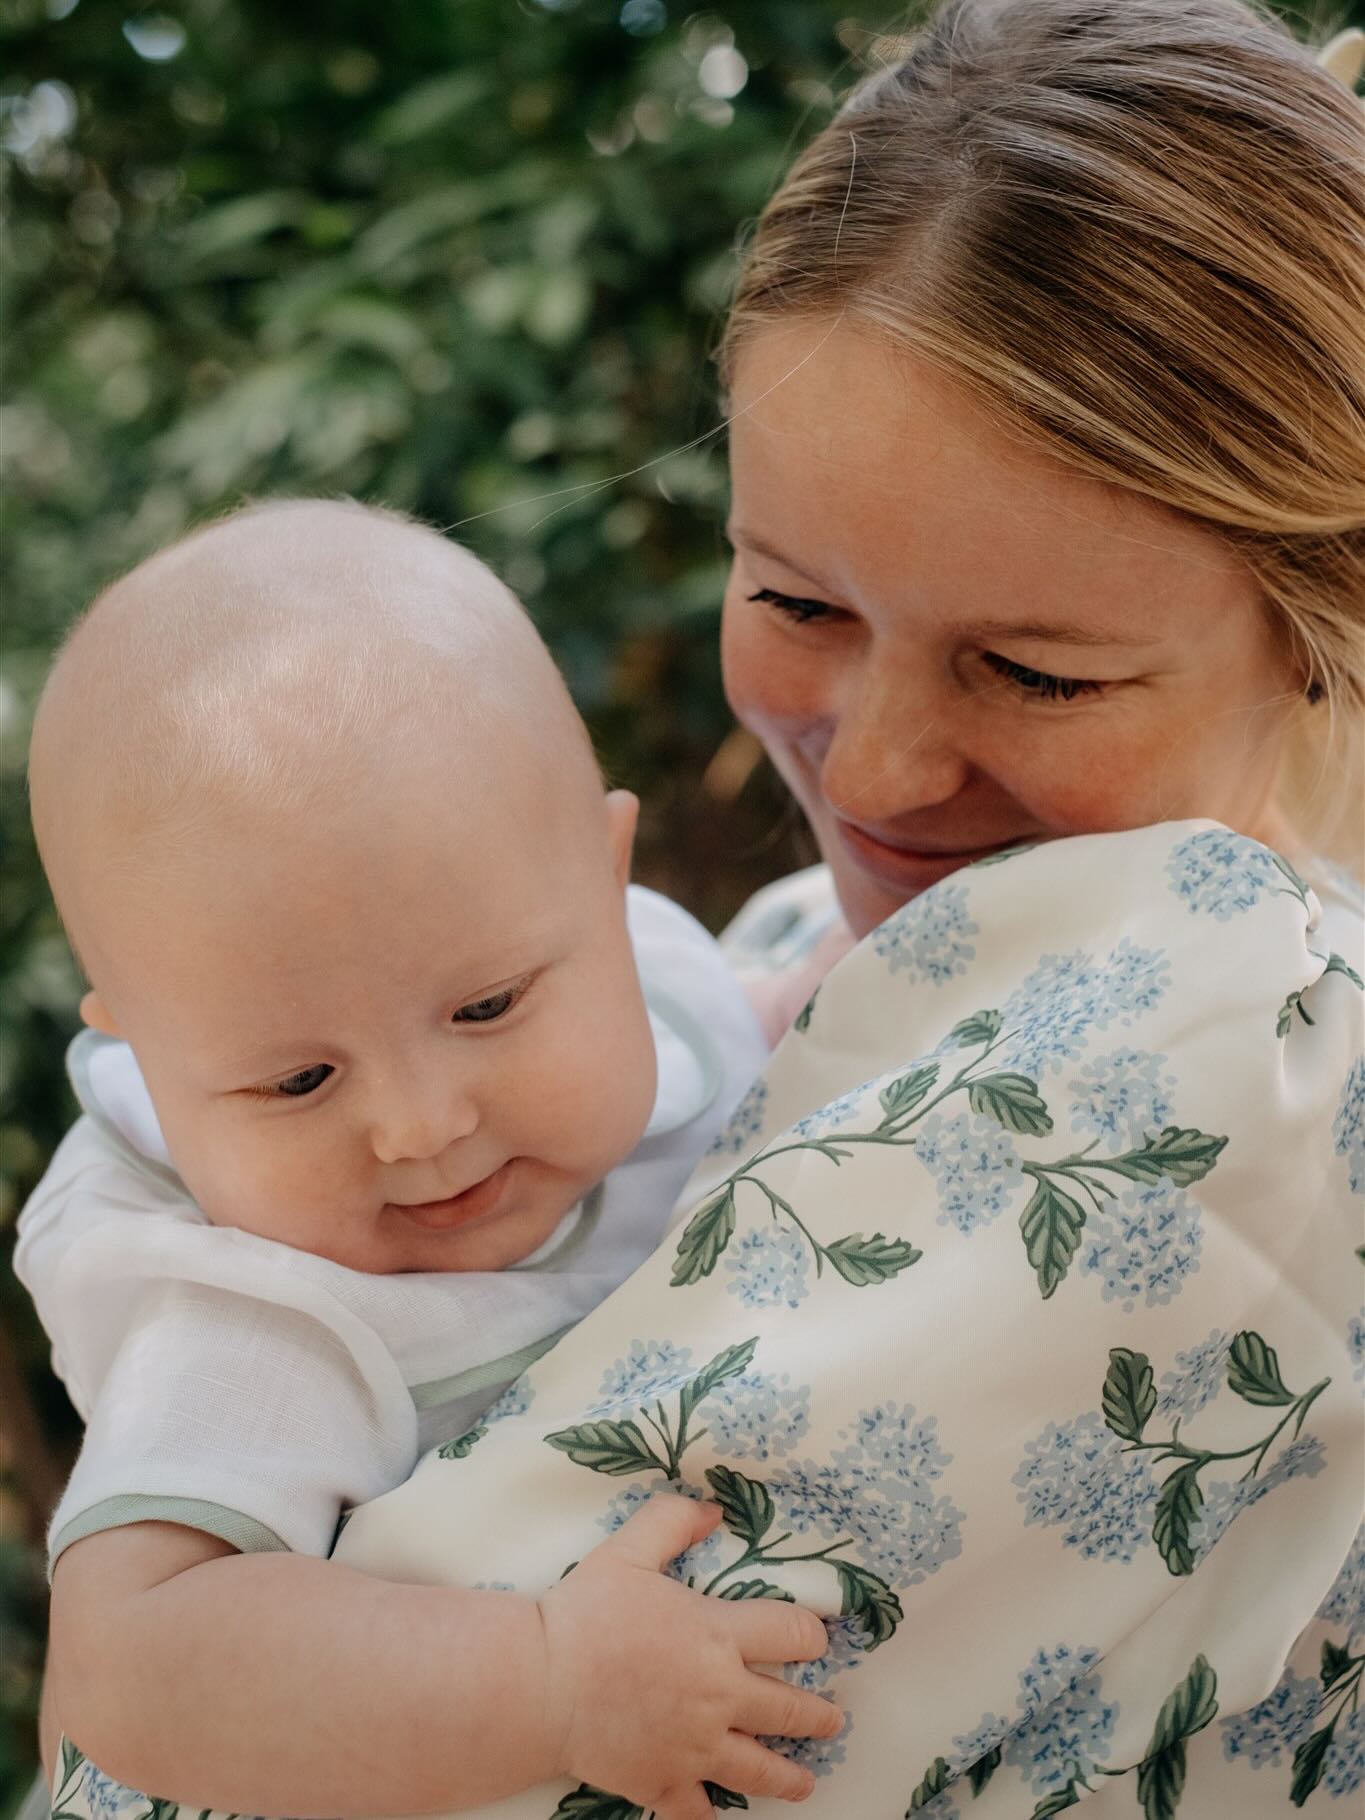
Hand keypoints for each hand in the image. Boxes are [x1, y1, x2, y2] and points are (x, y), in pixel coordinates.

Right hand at [539, 1493, 841, 1819]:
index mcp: (718, 1635)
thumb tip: (712, 1509)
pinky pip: (697, 1810)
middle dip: (817, 1717)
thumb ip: (672, 1522)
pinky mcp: (663, 1782)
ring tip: (805, 1783)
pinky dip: (709, 1816)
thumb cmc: (585, 1614)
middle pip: (789, 1710)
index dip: (812, 1635)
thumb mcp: (628, 1550)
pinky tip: (718, 1815)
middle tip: (832, 1721)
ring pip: (759, 1771)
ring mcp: (694, 1746)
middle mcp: (719, 1696)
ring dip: (788, 1778)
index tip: (818, 1641)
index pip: (792, 1634)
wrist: (541, 1683)